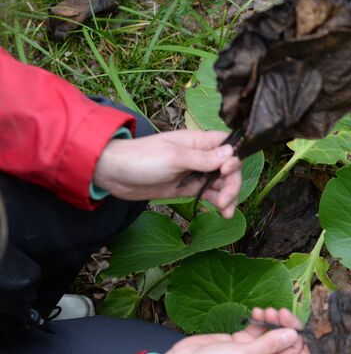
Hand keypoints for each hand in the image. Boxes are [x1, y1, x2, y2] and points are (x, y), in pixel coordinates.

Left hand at [92, 130, 241, 217]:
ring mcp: (195, 172)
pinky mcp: (188, 187)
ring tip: (226, 212)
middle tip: (226, 201)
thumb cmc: (141, 159)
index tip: (227, 173)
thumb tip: (231, 153)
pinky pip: (210, 193)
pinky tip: (222, 212)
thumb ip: (203, 158)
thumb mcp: (174, 158)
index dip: (234, 160)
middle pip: (229, 168)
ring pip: (222, 183)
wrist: (113, 174)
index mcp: (198, 141)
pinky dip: (218, 202)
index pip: (229, 145)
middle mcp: (200, 155)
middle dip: (232, 184)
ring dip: (228, 196)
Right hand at [153, 308, 312, 353]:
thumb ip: (269, 345)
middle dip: (288, 328)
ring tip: (266, 311)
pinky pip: (258, 330)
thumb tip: (294, 335)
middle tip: (281, 312)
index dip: (307, 349)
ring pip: (274, 335)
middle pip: (288, 346)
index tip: (303, 329)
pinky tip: (255, 312)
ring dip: (274, 321)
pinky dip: (260, 320)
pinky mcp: (240, 343)